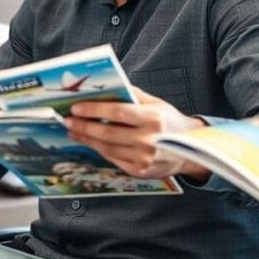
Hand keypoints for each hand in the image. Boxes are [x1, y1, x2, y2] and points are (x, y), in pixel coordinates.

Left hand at [65, 88, 208, 180]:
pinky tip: (90, 142)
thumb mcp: (156, 103)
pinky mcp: (140, 171)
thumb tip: (106, 88)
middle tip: (68, 121)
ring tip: (73, 131)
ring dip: (86, 140)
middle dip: (83, 127)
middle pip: (108, 133)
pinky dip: (99, 150)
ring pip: (107, 148)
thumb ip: (132, 95)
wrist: (191, 149)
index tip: (76, 108)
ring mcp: (144, 158)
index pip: (117, 113)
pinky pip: (113, 159)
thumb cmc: (169, 122)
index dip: (94, 110)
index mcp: (153, 119)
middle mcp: (149, 140)